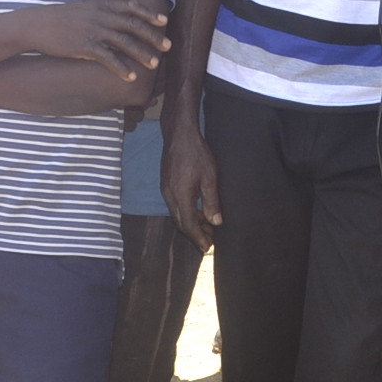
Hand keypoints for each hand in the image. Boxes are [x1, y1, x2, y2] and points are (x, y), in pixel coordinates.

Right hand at [26, 0, 172, 82]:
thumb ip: (100, 11)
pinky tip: (131, 77)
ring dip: (142, 53)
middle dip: (153, 36)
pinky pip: (108, 58)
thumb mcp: (82, 9)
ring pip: (125, 42)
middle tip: (167, 46)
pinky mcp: (84, 46)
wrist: (35, 24)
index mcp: (101, 5)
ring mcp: (93, 30)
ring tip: (154, 65)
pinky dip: (121, 68)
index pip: (131, 7)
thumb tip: (114, 14)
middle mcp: (101, 16)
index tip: (164, 21)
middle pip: (133, 25)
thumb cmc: (59, 19)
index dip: (149, 14)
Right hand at [162, 123, 224, 251]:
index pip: (188, 225)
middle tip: (209, 240)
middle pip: (181, 223)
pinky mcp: (167, 184)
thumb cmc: (196, 153)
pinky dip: (186, 212)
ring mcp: (166, 190)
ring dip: (191, 223)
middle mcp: (170, 196)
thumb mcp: (209, 177)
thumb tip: (216, 222)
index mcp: (181, 196)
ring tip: (207, 227)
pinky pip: (175, 205)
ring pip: (177, 215)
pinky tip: (197, 210)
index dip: (198, 238)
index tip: (207, 248)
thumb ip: (212, 201)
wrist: (179, 134)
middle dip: (195, 234)